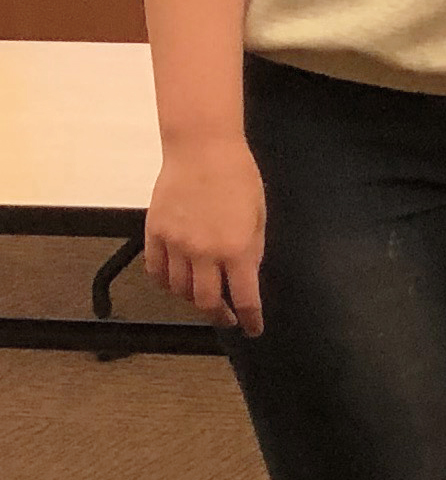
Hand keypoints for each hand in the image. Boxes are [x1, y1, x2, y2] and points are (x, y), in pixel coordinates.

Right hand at [146, 133, 267, 334]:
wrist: (202, 150)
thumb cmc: (239, 178)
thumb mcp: (259, 215)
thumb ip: (252, 250)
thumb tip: (247, 277)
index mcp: (236, 249)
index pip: (244, 298)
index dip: (250, 319)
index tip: (253, 330)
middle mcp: (203, 253)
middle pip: (206, 301)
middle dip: (219, 316)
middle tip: (228, 318)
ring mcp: (175, 244)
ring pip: (179, 290)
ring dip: (192, 300)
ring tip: (204, 298)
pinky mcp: (154, 234)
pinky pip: (156, 271)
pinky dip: (165, 283)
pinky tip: (175, 283)